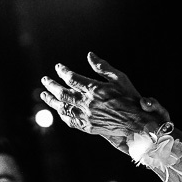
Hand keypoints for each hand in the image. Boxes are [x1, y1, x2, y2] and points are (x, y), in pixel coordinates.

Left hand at [40, 53, 164, 146]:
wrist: (137, 123)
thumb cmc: (130, 98)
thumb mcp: (120, 78)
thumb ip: (103, 67)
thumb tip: (89, 55)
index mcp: (95, 89)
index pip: (71, 78)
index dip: (62, 71)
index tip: (58, 67)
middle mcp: (88, 103)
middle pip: (62, 93)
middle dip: (51, 85)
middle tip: (44, 80)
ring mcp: (86, 116)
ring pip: (63, 108)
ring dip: (51, 101)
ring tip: (44, 95)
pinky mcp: (88, 127)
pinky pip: (70, 120)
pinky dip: (62, 114)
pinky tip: (59, 110)